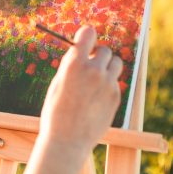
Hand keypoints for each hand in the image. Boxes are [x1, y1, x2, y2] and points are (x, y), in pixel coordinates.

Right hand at [39, 24, 123, 149]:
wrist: (67, 140)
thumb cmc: (56, 111)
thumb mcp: (58, 83)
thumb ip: (71, 65)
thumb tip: (81, 51)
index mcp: (74, 64)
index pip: (88, 33)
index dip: (87, 35)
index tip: (86, 40)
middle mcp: (93, 70)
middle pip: (105, 50)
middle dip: (98, 55)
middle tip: (90, 65)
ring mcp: (107, 84)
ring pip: (116, 63)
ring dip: (108, 67)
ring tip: (97, 79)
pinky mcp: (115, 96)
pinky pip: (115, 82)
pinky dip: (108, 85)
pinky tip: (96, 98)